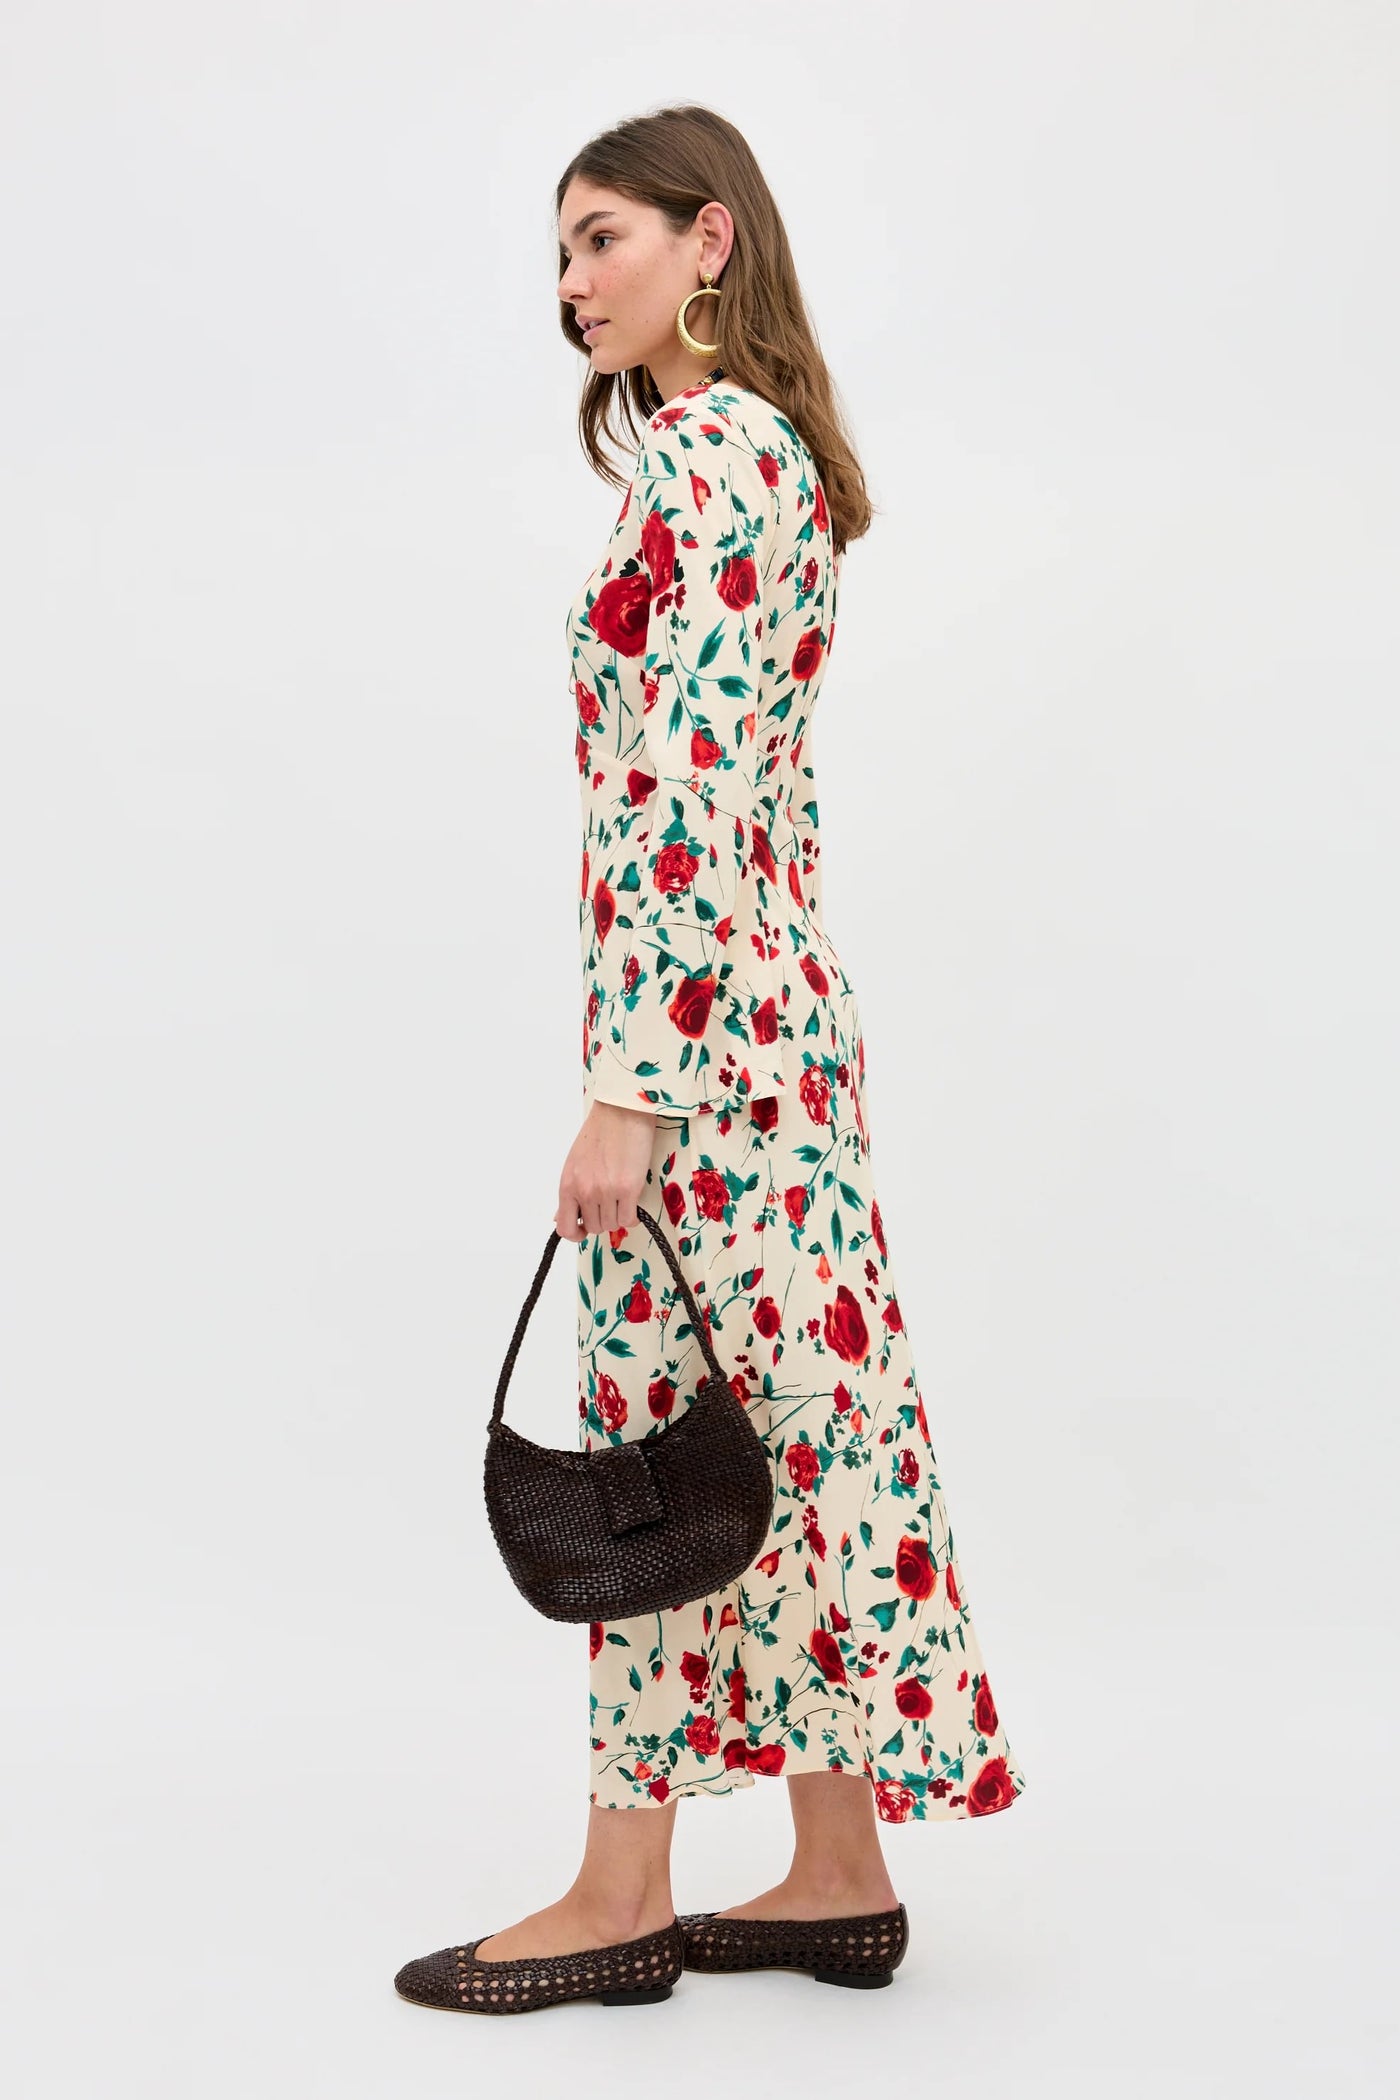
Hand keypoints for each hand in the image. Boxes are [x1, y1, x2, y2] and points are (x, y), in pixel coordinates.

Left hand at [555, 1098, 658, 1242]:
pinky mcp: (629, 1189)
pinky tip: (631, 1201)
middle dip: (602, 1219)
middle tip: (609, 1203)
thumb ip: (570, 1192)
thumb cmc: (600, 1132)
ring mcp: (607, 1191)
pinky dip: (631, 1215)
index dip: (575, 1234)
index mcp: (568, 1185)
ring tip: (621, 1198)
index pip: (564, 1228)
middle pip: (594, 1227)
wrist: (621, 1112)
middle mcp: (585, 1191)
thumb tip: (559, 1218)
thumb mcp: (574, 1163)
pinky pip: (629, 1219)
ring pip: (612, 1225)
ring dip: (618, 1216)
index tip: (583, 1229)